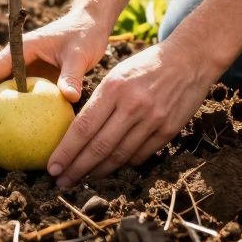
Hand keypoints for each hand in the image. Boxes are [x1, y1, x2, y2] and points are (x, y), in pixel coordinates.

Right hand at [0, 10, 107, 149]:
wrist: (90, 26)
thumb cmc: (84, 34)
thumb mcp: (79, 53)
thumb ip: (73, 74)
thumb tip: (70, 97)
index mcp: (18, 51)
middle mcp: (15, 64)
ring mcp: (22, 75)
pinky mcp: (33, 86)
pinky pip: (19, 107)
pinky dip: (13, 124)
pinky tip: (18, 145)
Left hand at [47, 38, 222, 187]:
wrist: (188, 60)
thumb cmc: (145, 67)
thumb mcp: (116, 75)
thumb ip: (99, 102)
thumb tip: (77, 134)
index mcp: (114, 88)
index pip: (83, 127)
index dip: (66, 151)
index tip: (52, 167)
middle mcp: (133, 106)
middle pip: (99, 147)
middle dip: (77, 168)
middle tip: (61, 182)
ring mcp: (153, 120)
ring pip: (119, 156)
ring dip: (98, 172)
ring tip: (82, 179)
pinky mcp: (168, 130)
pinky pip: (140, 155)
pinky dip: (123, 164)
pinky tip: (110, 168)